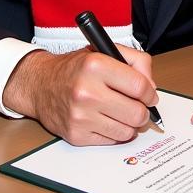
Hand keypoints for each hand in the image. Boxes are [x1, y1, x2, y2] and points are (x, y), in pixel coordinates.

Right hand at [1, 45, 157, 145]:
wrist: (40, 85)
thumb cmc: (75, 68)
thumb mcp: (104, 51)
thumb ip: (135, 62)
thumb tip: (152, 89)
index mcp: (95, 65)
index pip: (139, 86)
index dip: (150, 93)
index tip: (150, 96)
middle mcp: (86, 92)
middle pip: (136, 113)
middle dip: (143, 112)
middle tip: (139, 107)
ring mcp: (80, 116)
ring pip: (127, 131)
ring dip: (130, 124)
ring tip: (122, 113)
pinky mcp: (76, 135)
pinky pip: (111, 140)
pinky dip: (114, 132)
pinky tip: (106, 120)